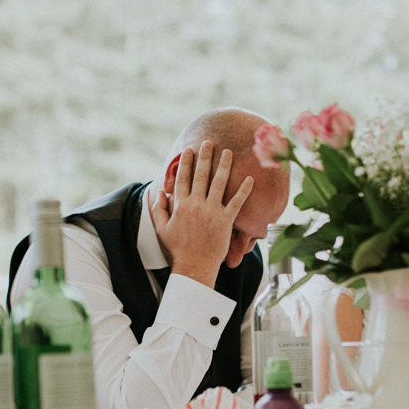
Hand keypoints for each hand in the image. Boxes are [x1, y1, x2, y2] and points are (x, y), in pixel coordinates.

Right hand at [149, 141, 252, 288]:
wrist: (194, 266)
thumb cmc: (178, 248)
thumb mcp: (162, 229)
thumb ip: (158, 209)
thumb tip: (160, 192)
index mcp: (181, 205)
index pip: (182, 178)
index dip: (185, 162)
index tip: (189, 150)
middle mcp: (196, 205)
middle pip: (201, 175)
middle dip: (205, 156)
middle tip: (209, 142)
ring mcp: (212, 212)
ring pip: (218, 183)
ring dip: (223, 165)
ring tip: (228, 152)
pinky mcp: (226, 221)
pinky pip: (236, 202)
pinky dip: (244, 190)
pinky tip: (250, 177)